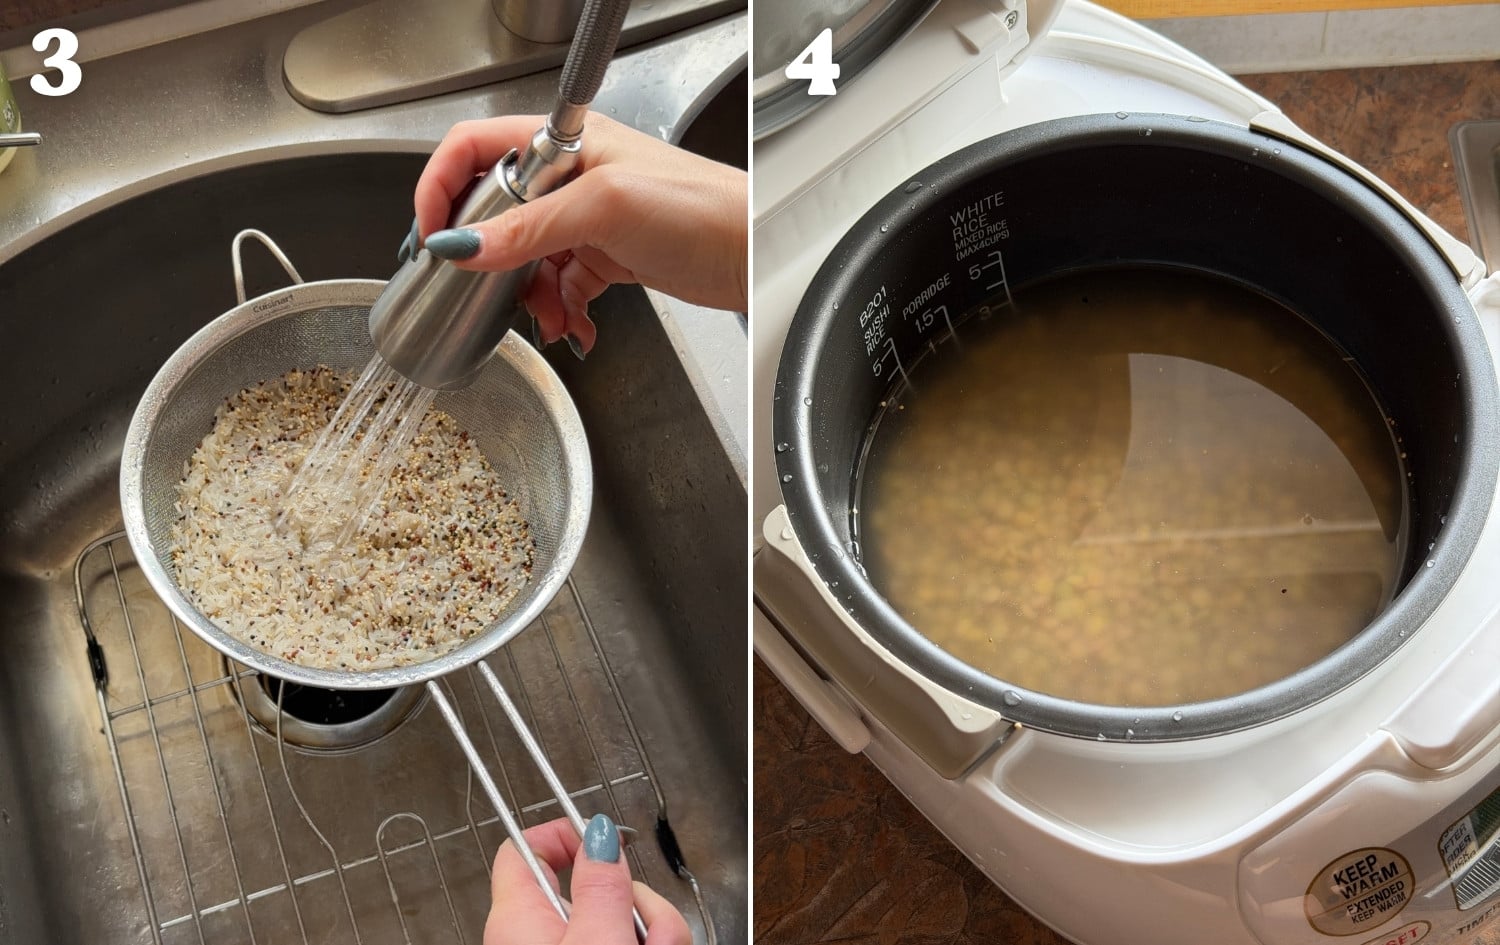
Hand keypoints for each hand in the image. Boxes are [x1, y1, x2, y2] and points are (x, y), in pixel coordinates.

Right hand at [410, 113, 746, 356]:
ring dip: (530, 294)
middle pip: (496, 212)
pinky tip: (574, 326)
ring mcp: (588, 217)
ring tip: (550, 317)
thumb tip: (464, 247)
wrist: (752, 253)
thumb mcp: (603, 209)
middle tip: (488, 289)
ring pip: (528, 257)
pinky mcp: (608, 254)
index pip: (474, 149)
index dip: (442, 187)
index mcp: (562, 143)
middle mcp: (571, 176)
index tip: (431, 236)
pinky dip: (561, 308)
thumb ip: (529, 228)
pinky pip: (562, 283)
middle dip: (492, 258)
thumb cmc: (701, 207)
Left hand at [484, 814, 691, 944]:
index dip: (566, 832)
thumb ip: (602, 886)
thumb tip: (599, 835)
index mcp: (518, 918)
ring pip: (620, 917)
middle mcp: (536, 935)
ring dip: (654, 930)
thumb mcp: (598, 941)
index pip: (526, 846)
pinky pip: (628, 941)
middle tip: (651, 927)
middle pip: (594, 884)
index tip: (607, 837)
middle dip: (638, 899)